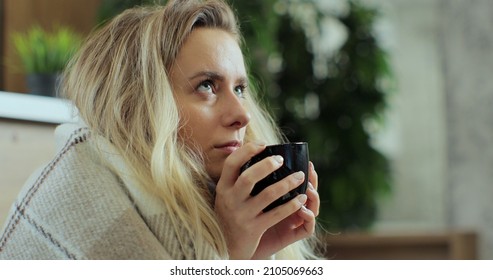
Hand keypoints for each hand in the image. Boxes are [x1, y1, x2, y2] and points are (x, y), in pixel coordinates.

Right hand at [214, 142, 318, 258]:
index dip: (247, 150)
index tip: (263, 144)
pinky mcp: (253, 229)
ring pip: (267, 195)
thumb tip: (256, 149)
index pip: (231, 163)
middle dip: (267, 166)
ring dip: (287, 184)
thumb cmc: (231, 212)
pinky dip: (291, 205)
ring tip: (300, 176)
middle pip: (249, 177)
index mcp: (223, 187)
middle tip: (282, 160)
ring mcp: (242, 215)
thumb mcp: (228, 194)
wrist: (226, 245)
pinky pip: (276, 214)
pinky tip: (301, 198)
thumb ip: (237, 176)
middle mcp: (230, 200)